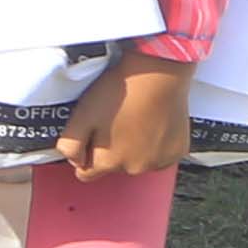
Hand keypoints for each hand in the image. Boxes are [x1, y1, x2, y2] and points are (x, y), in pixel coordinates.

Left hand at [59, 49, 195, 176]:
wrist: (157, 74)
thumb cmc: (118, 92)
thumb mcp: (81, 115)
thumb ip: (70, 145)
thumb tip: (74, 161)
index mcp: (109, 162)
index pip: (87, 173)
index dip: (85, 153)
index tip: (91, 134)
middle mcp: (135, 169)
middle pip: (114, 167)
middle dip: (111, 149)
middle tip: (114, 120)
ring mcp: (159, 162)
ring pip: (138, 161)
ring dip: (134, 147)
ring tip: (134, 119)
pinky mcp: (177, 152)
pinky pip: (160, 155)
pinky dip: (156, 144)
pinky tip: (153, 123)